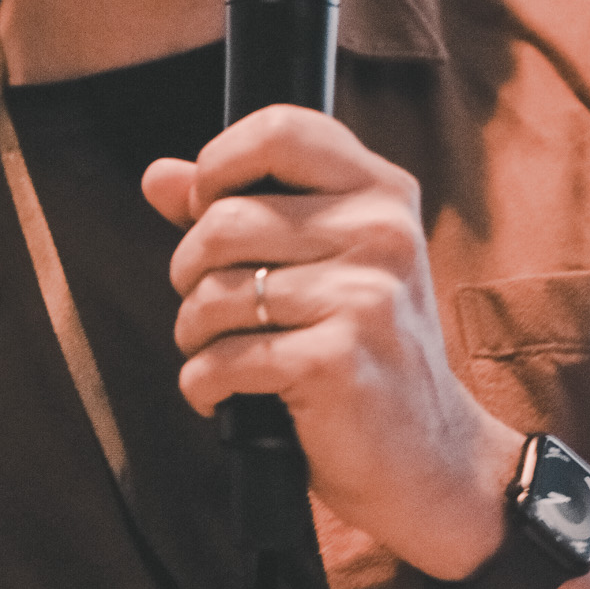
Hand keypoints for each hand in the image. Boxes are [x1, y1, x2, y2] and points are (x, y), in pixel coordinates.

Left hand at [142, 106, 521, 577]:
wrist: (430, 458)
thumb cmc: (366, 354)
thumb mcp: (321, 268)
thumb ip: (244, 212)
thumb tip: (159, 177)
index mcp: (382, 192)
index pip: (279, 130)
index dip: (218, 165)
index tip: (207, 213)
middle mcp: (382, 233)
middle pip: (223, 220)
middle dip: (189, 274)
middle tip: (209, 310)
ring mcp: (364, 296)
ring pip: (213, 294)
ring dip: (194, 336)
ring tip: (219, 355)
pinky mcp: (337, 360)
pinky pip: (222, 359)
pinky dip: (204, 386)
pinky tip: (226, 397)